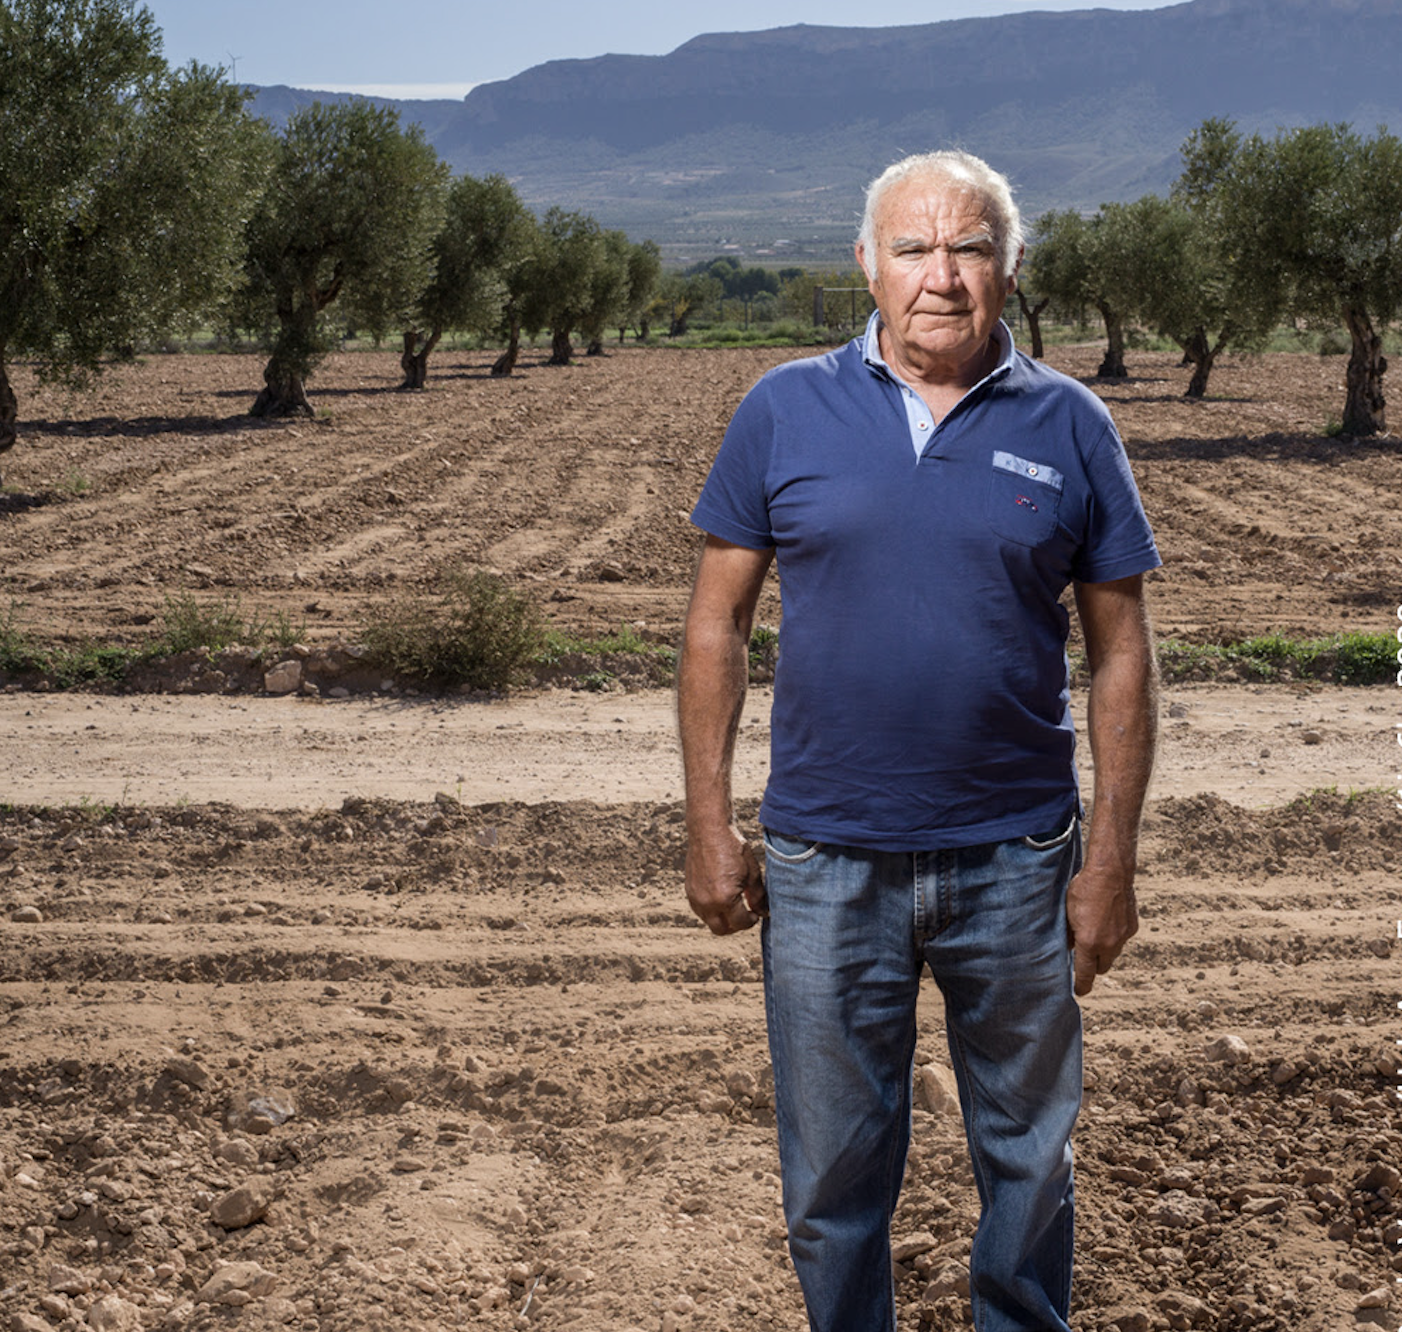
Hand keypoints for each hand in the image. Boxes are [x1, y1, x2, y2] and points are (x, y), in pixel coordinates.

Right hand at [685, 823, 767, 935]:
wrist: (709, 830)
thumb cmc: (733, 847)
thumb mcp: (752, 873)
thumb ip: (758, 896)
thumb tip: (763, 912)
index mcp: (724, 898)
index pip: (740, 923)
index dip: (751, 921)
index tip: (756, 913)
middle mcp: (707, 902)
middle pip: (722, 930)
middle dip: (736, 926)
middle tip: (745, 914)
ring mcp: (695, 897)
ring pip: (710, 921)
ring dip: (723, 919)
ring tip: (734, 905)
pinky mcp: (689, 891)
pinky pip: (701, 910)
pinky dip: (712, 910)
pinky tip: (722, 897)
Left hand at [1065, 861, 1137, 995]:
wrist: (1110, 872)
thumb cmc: (1084, 889)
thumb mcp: (1068, 912)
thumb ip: (1069, 934)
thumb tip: (1069, 947)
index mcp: (1089, 942)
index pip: (1085, 973)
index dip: (1081, 985)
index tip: (1079, 992)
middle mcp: (1108, 944)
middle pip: (1101, 967)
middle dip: (1093, 966)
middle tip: (1084, 958)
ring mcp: (1123, 936)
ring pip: (1112, 953)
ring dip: (1104, 950)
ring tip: (1095, 933)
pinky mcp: (1132, 927)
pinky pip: (1121, 939)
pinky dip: (1114, 936)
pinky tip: (1106, 921)